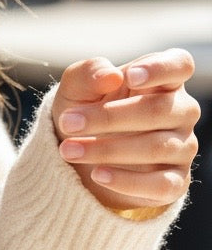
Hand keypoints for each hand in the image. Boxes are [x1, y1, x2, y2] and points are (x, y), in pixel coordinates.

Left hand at [52, 49, 199, 211]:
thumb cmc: (84, 108)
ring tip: (68, 150)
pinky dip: (127, 180)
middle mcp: (179, 111)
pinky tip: (97, 174)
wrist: (81, 152)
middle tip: (67, 122)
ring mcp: (181, 147)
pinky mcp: (175, 180)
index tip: (130, 76)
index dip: (160, 69)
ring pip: (156, 147)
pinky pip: (162, 184)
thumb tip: (112, 76)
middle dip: (108, 117)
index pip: (179, 65)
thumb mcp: (75, 87)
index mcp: (160, 80)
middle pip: (158, 110)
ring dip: (107, 149)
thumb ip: (89, 73)